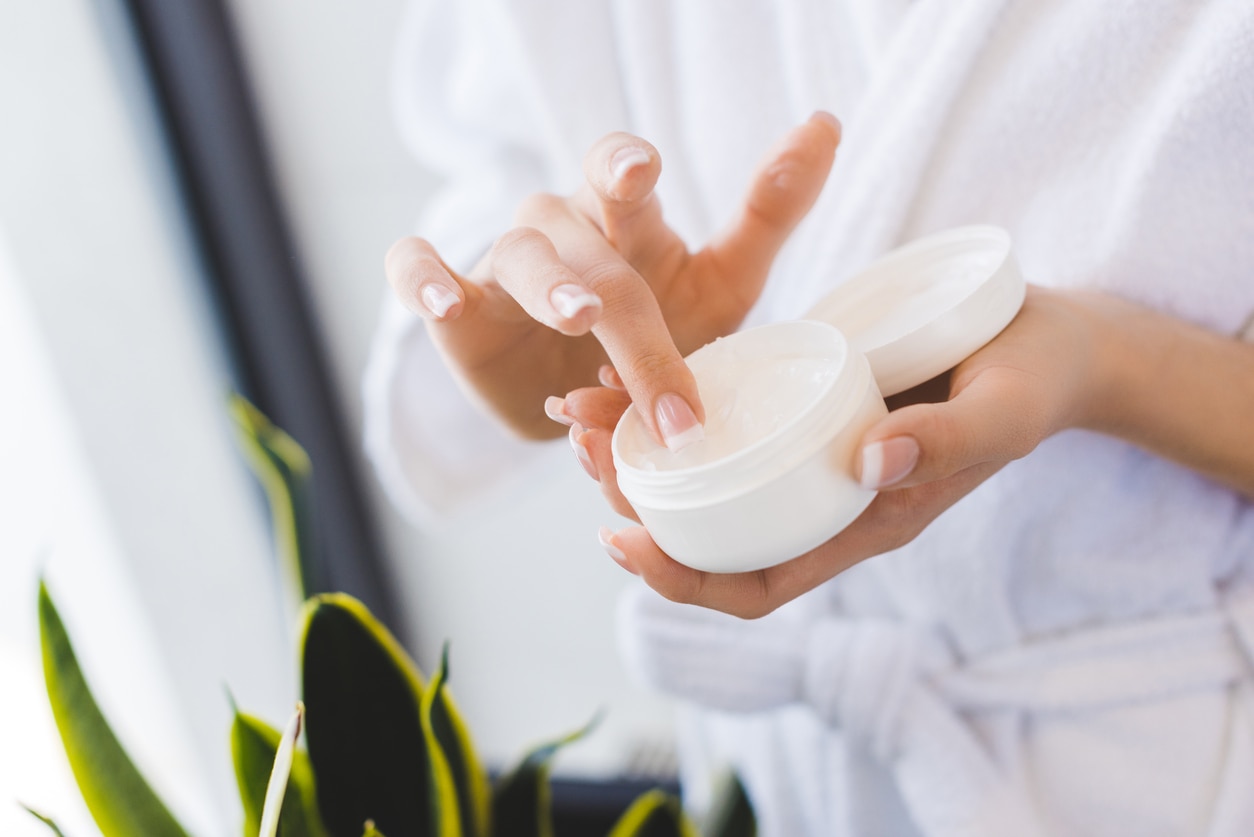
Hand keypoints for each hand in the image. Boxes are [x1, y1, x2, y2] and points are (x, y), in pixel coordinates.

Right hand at [384, 113, 840, 445]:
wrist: (581, 404)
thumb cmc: (656, 329)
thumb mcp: (722, 282)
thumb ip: (769, 210)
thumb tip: (828, 123)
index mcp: (624, 221)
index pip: (618, 169)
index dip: (625, 164)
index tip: (642, 172)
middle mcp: (565, 232)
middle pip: (582, 236)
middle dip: (607, 284)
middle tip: (612, 315)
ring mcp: (507, 268)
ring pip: (520, 255)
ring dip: (547, 285)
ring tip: (577, 317)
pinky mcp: (460, 312)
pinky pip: (420, 273)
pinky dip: (425, 281)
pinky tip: (444, 302)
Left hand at [559, 285, 1105, 617]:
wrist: (1054, 343)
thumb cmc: (1033, 382)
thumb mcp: (1005, 409)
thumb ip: (952, 439)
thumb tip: (870, 462)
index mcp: (867, 521)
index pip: (759, 583)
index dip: (684, 580)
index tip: (619, 542)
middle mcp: (828, 497)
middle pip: (713, 532)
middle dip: (638, 505)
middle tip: (582, 449)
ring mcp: (816, 452)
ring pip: (711, 478)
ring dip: (643, 454)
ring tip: (584, 411)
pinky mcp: (810, 404)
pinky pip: (733, 418)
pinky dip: (679, 404)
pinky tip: (637, 370)